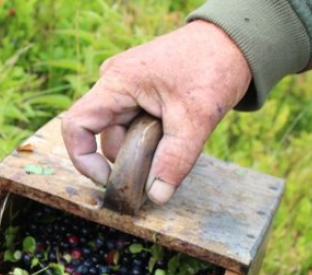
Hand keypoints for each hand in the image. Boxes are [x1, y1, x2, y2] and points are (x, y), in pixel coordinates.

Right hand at [61, 20, 251, 203]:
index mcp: (116, 83)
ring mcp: (125, 87)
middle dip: (128, 156)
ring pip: (120, 132)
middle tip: (160, 165)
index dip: (84, 159)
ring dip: (143, 147)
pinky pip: (133, 124)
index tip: (109, 179)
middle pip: (103, 135)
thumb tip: (156, 196)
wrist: (236, 41)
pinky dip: (150, 137)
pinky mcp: (138, 92)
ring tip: (176, 140)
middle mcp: (113, 83)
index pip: (76, 126)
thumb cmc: (213, 66)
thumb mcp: (196, 118)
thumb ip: (174, 160)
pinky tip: (174, 133)